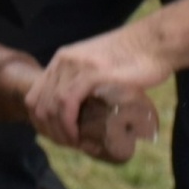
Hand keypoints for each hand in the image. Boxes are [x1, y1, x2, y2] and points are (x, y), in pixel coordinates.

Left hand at [26, 24, 173, 148]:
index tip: (58, 137)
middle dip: (49, 132)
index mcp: (62, 59)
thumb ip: (86, 80)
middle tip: (70, 144)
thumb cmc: (134, 57)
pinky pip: (66, 103)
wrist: (155, 43)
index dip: (41, 123)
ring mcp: (76, 66)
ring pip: (50, 107)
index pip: (34, 96)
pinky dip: (68, 124)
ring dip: (59, 132)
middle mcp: (63, 61)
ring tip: (76, 143)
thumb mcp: (100, 66)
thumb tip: (83, 108)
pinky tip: (78, 135)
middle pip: (38, 105)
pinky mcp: (92, 73)